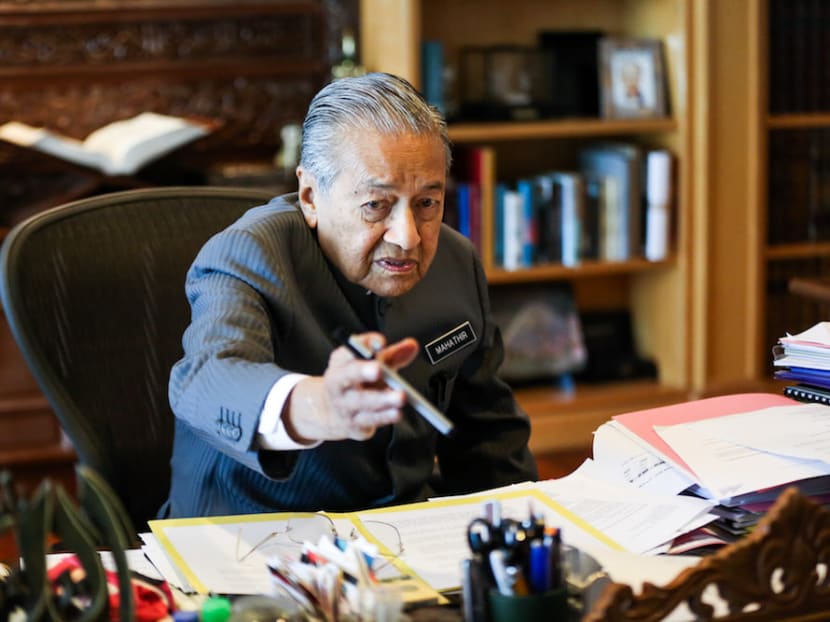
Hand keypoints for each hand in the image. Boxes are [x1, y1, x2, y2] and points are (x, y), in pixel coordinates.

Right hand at [283, 332, 418, 441]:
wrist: (331, 412)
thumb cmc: (356, 383)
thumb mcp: (371, 365)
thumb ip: (392, 354)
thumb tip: (411, 346)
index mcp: (341, 363)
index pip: (348, 350)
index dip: (363, 344)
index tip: (380, 343)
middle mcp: (338, 383)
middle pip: (349, 375)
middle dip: (363, 371)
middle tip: (378, 369)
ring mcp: (344, 405)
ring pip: (362, 402)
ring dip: (382, 399)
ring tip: (400, 396)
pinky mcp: (354, 424)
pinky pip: (370, 420)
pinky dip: (385, 416)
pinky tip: (397, 413)